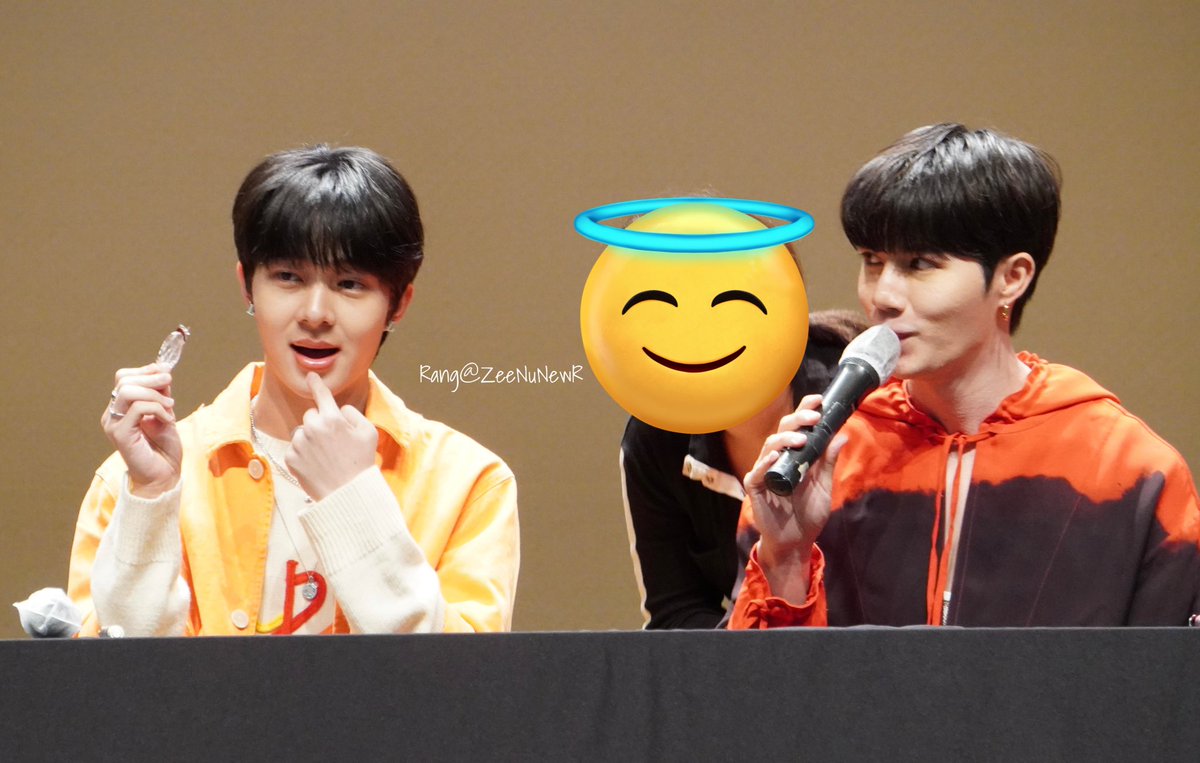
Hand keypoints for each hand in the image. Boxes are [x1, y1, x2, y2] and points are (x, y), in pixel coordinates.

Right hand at [101, 363, 180, 497]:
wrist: (164, 475)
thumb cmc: (163, 448)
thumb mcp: (165, 413)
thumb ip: (161, 394)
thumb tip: (163, 371)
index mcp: (120, 408)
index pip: (123, 377)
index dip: (146, 370)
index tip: (166, 373)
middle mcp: (112, 414)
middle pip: (123, 380)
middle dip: (151, 378)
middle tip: (169, 384)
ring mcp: (113, 424)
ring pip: (128, 391)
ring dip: (155, 395)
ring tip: (171, 407)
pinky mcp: (120, 434)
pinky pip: (137, 408)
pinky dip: (157, 409)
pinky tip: (168, 420)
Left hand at [285, 373, 378, 500]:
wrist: (347, 493)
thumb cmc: (361, 463)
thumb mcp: (369, 433)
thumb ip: (354, 414)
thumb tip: (340, 410)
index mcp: (332, 419)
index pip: (322, 395)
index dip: (316, 384)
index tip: (310, 376)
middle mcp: (312, 427)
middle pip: (311, 415)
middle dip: (319, 423)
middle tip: (333, 443)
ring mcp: (300, 443)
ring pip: (302, 432)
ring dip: (310, 439)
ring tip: (325, 457)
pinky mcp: (290, 458)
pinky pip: (295, 448)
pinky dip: (303, 455)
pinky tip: (316, 465)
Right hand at [743, 394, 846, 597]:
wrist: (795, 542)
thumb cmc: (808, 515)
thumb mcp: (823, 486)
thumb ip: (828, 462)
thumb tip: (842, 435)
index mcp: (795, 455)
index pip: (798, 427)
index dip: (805, 410)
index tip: (820, 400)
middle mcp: (778, 459)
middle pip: (782, 430)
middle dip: (798, 420)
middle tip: (814, 417)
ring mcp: (765, 472)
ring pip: (770, 446)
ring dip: (786, 439)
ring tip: (802, 439)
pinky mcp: (755, 487)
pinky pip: (758, 471)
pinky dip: (766, 462)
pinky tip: (776, 456)